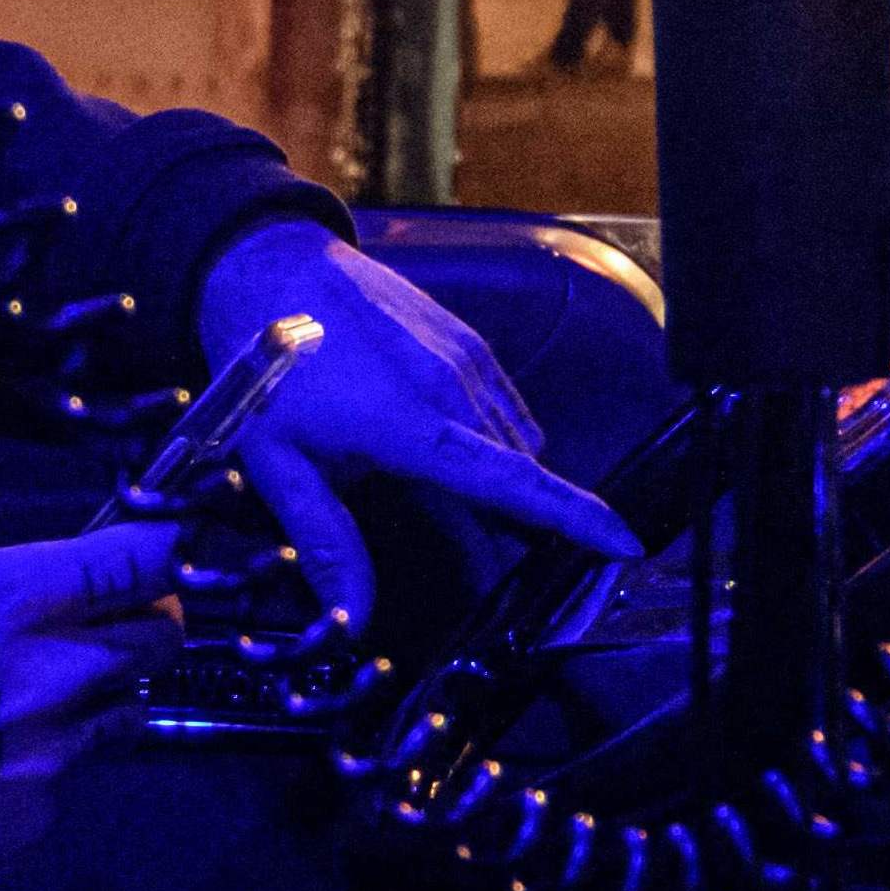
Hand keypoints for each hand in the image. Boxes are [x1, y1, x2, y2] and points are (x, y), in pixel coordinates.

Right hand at [0, 503, 188, 890]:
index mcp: (23, 597)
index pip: (149, 559)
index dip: (165, 546)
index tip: (155, 547)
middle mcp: (61, 675)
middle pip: (164, 638)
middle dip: (145, 619)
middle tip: (100, 618)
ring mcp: (57, 752)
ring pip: (125, 711)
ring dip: (100, 694)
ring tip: (36, 694)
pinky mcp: (40, 815)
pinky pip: (69, 777)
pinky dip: (44, 761)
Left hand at [197, 233, 640, 634]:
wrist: (269, 265)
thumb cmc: (265, 369)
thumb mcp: (277, 464)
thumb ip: (326, 546)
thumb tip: (354, 624)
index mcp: (414, 426)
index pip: (514, 483)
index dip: (576, 518)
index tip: (624, 544)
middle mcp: (455, 389)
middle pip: (521, 472)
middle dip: (527, 521)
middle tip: (501, 562)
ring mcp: (466, 358)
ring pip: (517, 438)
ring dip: (507, 478)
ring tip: (462, 501)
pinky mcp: (465, 339)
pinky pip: (505, 403)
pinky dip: (498, 438)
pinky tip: (453, 448)